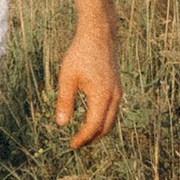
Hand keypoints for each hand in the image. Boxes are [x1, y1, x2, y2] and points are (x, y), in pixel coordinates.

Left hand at [53, 23, 121, 143]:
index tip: (72, 145)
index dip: (83, 138)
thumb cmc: (80, 53)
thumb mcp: (67, 77)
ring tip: (84, 136)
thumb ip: (65, 101)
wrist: (99, 35)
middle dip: (92, 138)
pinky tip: (92, 119)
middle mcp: (114, 96)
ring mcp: (118, 92)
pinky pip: (113, 110)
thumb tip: (61, 124)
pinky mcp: (117, 87)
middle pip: (106, 127)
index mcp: (102, 96)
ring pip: (112, 120)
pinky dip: (104, 120)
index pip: (93, 126)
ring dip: (99, 131)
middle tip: (77, 144)